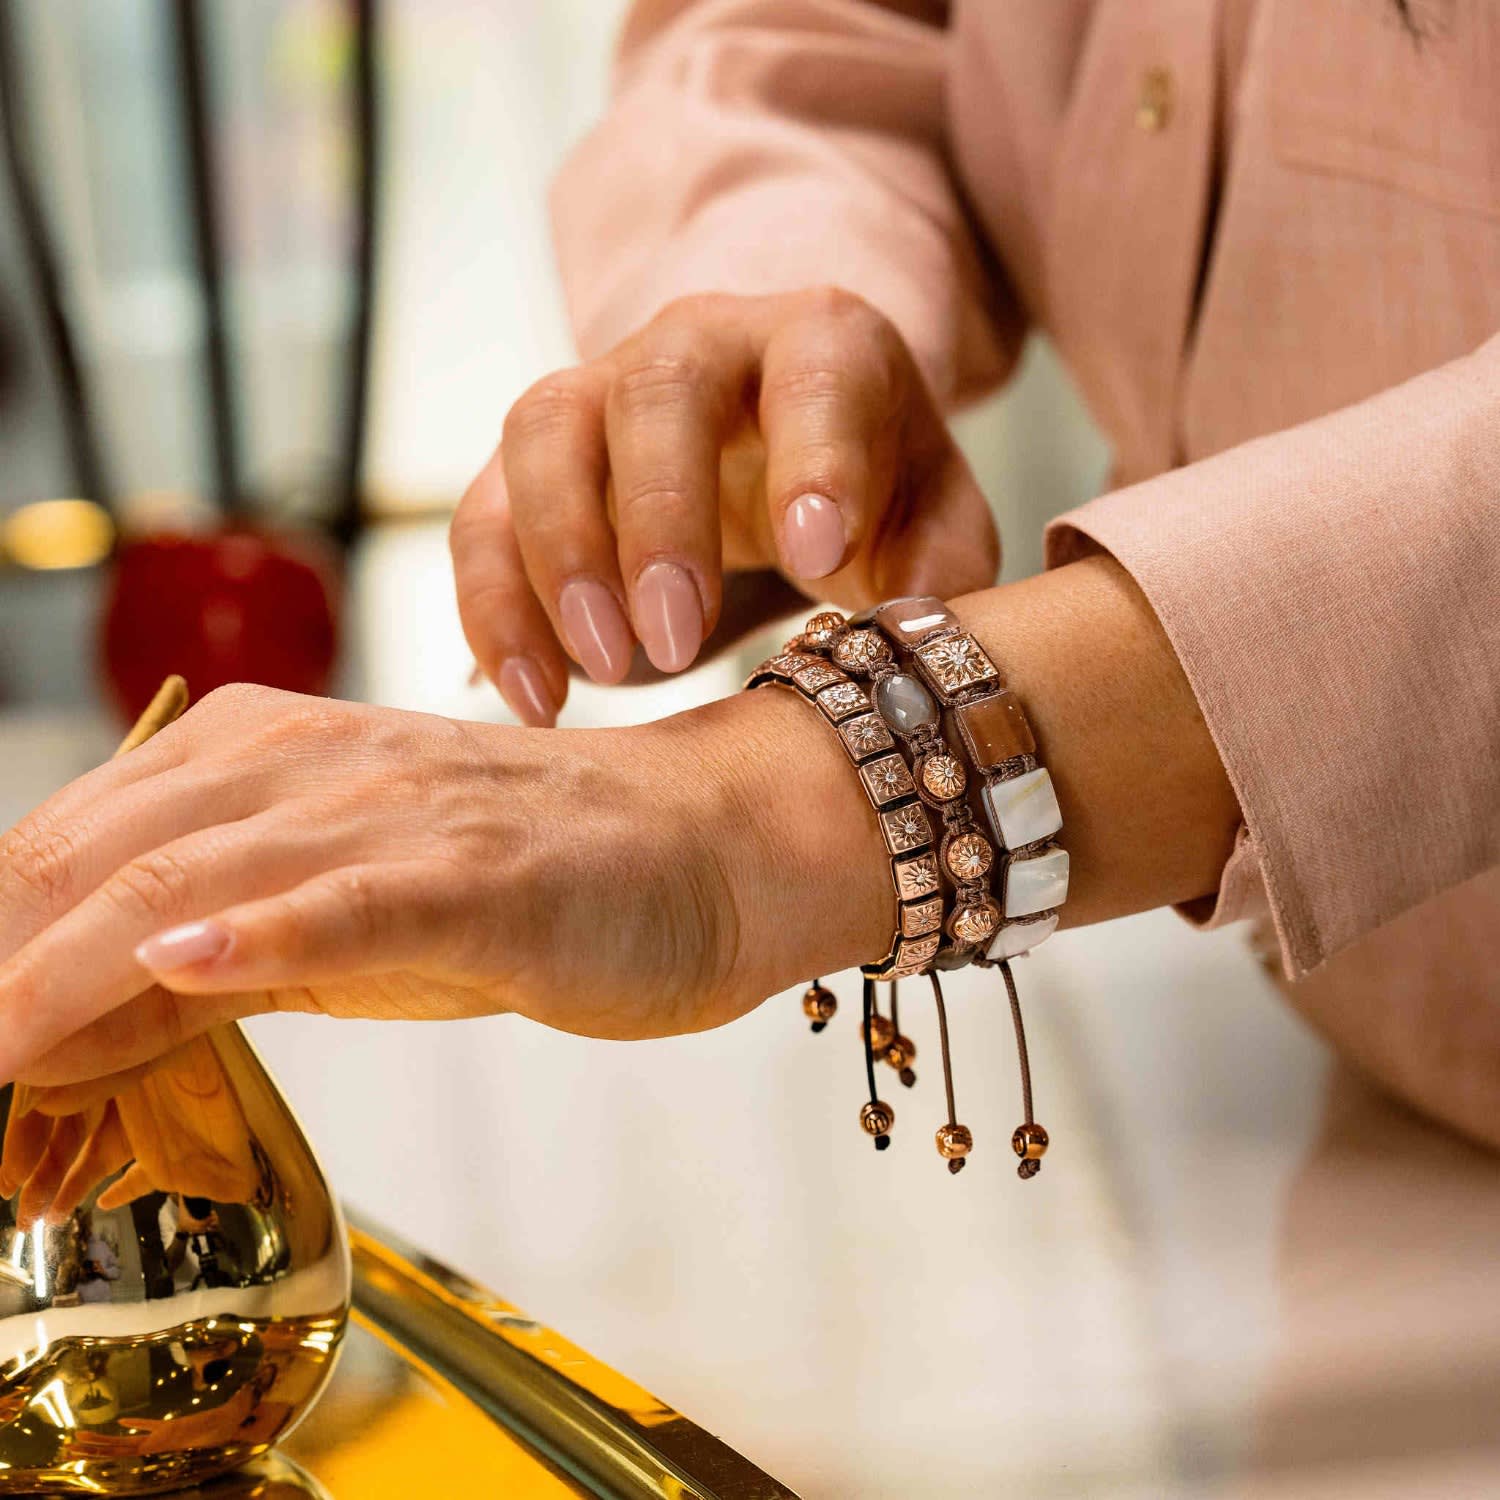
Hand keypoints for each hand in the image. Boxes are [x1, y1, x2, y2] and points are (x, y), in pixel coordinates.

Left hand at [0, 682, 875, 1090]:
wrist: (708, 848)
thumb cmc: (539, 880)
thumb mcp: (347, 921)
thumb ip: (210, 961)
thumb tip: (61, 1031)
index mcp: (273, 758)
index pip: (79, 841)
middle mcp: (321, 764)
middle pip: (109, 849)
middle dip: (0, 953)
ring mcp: (405, 814)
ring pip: (205, 871)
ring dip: (70, 962)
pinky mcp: (487, 877)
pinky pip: (360, 897)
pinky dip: (263, 929)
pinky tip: (179, 967)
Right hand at [451, 287, 998, 723]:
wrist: (781, 434)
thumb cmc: (868, 482)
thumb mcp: (931, 516)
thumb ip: (939, 566)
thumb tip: (904, 639)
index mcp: (821, 343)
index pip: (815, 377)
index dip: (811, 460)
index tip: (814, 556)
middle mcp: (698, 343)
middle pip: (656, 392)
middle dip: (659, 518)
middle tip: (674, 637)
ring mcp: (600, 388)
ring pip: (544, 434)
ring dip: (559, 557)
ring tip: (604, 669)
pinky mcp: (536, 456)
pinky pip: (483, 513)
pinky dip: (495, 606)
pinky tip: (536, 696)